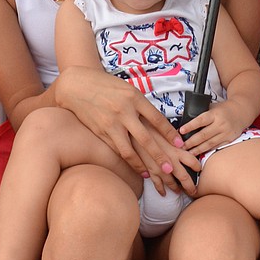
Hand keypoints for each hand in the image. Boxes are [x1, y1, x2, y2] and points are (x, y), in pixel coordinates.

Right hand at [55, 65, 182, 193]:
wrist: (78, 85)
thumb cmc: (107, 86)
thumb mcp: (128, 90)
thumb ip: (141, 106)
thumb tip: (159, 124)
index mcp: (134, 98)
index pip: (156, 119)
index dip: (169, 133)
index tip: (180, 144)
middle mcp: (123, 112)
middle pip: (145, 138)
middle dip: (159, 156)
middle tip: (170, 169)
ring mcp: (111, 124)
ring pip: (129, 150)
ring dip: (142, 164)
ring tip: (152, 174)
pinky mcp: (100, 132)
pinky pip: (116, 150)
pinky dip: (127, 160)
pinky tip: (135, 167)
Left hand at [176, 100, 246, 155]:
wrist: (241, 112)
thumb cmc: (224, 109)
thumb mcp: (212, 107)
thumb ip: (201, 113)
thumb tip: (184, 118)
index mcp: (215, 114)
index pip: (201, 120)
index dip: (190, 126)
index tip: (181, 131)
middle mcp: (221, 124)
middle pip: (203, 135)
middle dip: (191, 142)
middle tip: (181, 146)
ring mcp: (225, 133)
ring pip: (209, 144)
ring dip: (197, 149)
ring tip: (188, 153)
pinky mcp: (229, 140)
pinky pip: (215, 147)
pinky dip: (206, 151)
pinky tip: (199, 153)